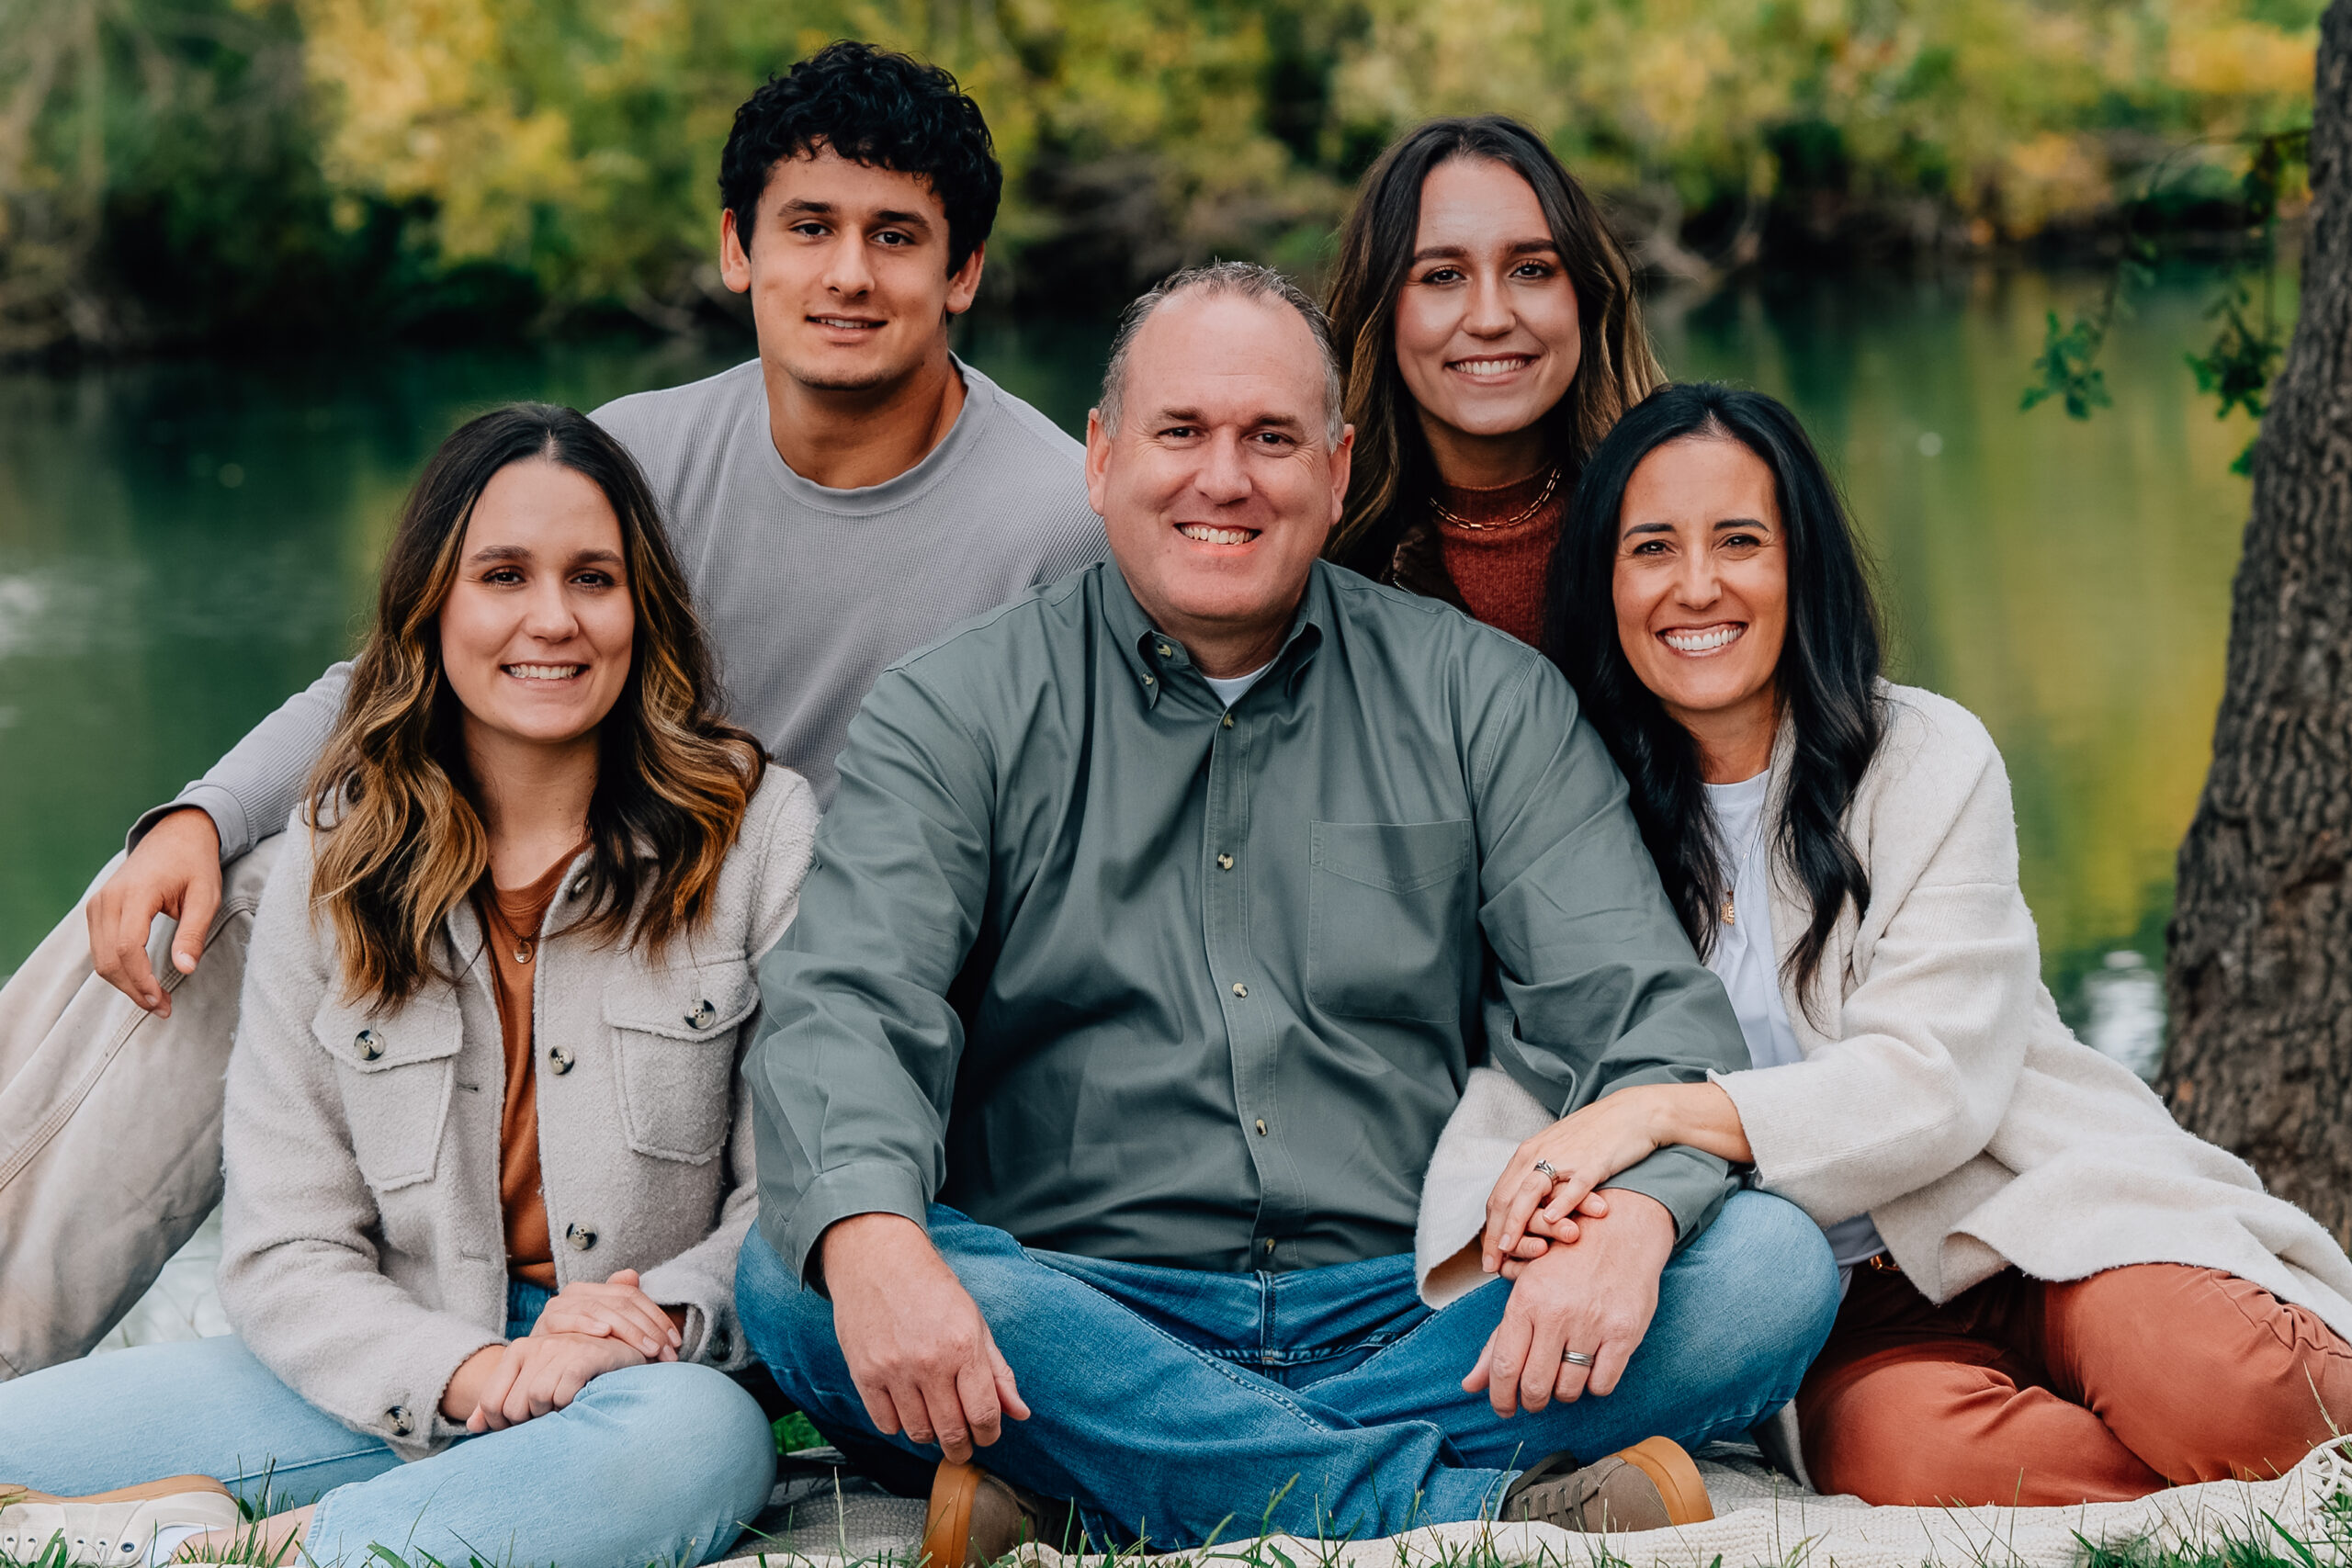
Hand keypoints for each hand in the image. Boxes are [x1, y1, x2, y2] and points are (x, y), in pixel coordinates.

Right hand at [86, 807, 222, 1015]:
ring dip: (124, 984)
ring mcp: (97, 904)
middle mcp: (108, 899)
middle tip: (163, 1009)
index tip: (163, 1002)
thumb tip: (185, 970)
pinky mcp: (96, 909)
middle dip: (134, 990)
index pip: (128, 947)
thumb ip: (193, 932)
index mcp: (136, 893)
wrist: (175, 835)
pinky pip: (100, 949)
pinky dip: (118, 970)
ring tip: (156, 1001)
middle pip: (109, 959)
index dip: (142, 980)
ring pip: (100, 958)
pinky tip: (141, 982)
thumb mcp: (206, 896)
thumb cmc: (195, 864)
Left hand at [451, 1332, 647, 1431]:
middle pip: (512, 1408)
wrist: (625, 1357)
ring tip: (569, 1407)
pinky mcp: (585, 1355)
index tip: (528, 1425)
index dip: (503, 1425)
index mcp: (518, 1350)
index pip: (490, 1403)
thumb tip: (473, 1427)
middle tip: (554, 1417)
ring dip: (553, 1414)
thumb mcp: (537, 1385)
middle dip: (531, 1423)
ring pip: (536, 1400)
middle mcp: (536, 1344)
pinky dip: (570, 1404)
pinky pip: (562, 1394)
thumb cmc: (578, 1375)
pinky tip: (583, 1399)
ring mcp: (561, 1347)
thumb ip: (502, 1403)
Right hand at [530, 1268, 681, 1361]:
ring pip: (601, 1309)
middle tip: (666, 1352)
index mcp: (593, 1290)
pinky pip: (567, 1319)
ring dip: (628, 1331)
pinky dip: (587, 1323)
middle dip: (648, 1329)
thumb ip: (619, 1306)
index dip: (657, 1317)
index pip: (632, 1296)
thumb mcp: (602, 1330)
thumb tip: (632, 1274)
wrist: (534, 1368)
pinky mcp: (544, 1324)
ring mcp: (558, 1307)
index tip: (675, 1342)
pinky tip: (605, 1332)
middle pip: (621, 1303)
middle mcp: (575, 1293)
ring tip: (648, 1349)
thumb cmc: (574, 1349)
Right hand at [821, 1212, 1028, 1464]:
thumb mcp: (975, 1323)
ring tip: (934, 1420)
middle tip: (962, 1445)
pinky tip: (906, 1407)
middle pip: (951, 1432)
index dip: (989, 1434)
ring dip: (930, 1435)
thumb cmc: (932, 1291)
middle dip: (961, 1447)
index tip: (987, 1436)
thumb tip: (1020, 1413)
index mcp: (963, 1347)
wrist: (879, 1262)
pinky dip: (899, 1425)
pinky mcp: (864, 1374)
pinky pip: (886, 1424)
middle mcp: (929, 1362)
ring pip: (918, 1433)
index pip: (984, 1414)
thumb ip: (998, 1372)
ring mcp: (894, 1370)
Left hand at [1463, 1189, 1674, 1416]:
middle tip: (1535, 1399)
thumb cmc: (1566, 1263)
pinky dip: (1594, 1385)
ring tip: (1564, 1375)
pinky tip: (1591, 1367)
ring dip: (1563, 1392)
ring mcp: (1593, 1323)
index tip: (1504, 1409)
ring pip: (1569, 1389)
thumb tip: (1469, 1386)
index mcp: (1525, 1300)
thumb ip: (1497, 1341)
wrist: (1620, 1231)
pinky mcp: (1624, 1332)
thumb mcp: (1525, 1291)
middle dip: (1532, 1401)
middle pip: (1536, 1386)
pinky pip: (1602, 1384)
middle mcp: (1557, 1312)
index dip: (1500, 1398)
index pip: (1504, 1366)